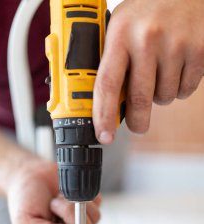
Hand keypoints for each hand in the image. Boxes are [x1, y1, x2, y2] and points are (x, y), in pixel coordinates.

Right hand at [7, 159, 107, 223]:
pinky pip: (95, 200)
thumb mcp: (25, 223)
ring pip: (92, 215)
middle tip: (54, 206)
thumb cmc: (24, 201)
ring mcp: (82, 218)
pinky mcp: (88, 202)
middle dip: (70, 216)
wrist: (28, 175)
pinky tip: (65, 193)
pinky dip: (80, 193)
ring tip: (56, 200)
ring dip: (71, 203)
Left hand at [93, 0, 203, 139]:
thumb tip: (106, 101)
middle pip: (140, 99)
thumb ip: (113, 61)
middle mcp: (147, 39)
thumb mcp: (121, 27)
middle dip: (138, 121)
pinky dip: (180, 86)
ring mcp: (176, 45)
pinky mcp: (199, 50)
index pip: (107, 84)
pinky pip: (186, 90)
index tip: (104, 136)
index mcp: (121, 34)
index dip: (104, 115)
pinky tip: (176, 66)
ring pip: (164, 97)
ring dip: (160, 95)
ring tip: (160, 71)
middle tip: (137, 126)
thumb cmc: (148, 11)